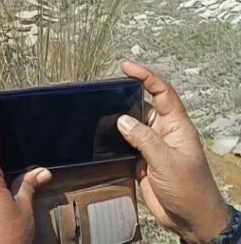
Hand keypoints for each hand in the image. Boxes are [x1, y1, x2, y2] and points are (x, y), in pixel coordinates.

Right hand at [116, 61, 230, 242]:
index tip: (126, 67)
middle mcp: (164, 133)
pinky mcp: (141, 161)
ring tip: (96, 112)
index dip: (146, 77)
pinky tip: (99, 138)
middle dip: (124, 97)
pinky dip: (112, 140)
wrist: (190, 219)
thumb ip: (144, 139)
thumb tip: (122, 119)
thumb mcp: (167, 161)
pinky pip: (124, 144)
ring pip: (131, 125)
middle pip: (142, 106)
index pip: (162, 93)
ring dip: (116, 120)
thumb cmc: (189, 189)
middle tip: (103, 90)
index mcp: (177, 127)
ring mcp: (152, 147)